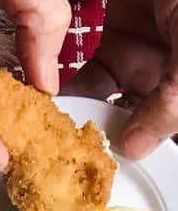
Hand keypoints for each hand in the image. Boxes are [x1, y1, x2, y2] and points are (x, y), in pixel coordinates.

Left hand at [64, 0, 177, 158]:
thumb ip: (173, 99)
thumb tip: (137, 146)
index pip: (167, 132)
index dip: (143, 150)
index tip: (106, 172)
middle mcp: (171, 76)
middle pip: (134, 124)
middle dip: (101, 140)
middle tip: (65, 155)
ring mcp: (145, 57)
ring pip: (107, 104)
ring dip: (79, 118)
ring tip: (49, 132)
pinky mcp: (118, 37)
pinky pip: (90, 75)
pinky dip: (68, 89)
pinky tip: (46, 103)